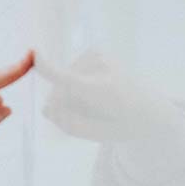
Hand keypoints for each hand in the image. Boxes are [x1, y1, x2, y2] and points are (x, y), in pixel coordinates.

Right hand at [38, 49, 184, 143]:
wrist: (151, 108)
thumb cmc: (122, 124)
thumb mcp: (98, 134)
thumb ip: (68, 124)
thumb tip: (45, 108)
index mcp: (104, 91)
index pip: (71, 80)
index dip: (49, 69)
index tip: (33, 55)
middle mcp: (102, 68)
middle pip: (60, 91)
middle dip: (65, 106)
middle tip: (92, 114)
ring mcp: (98, 56)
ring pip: (63, 83)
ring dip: (71, 97)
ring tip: (97, 103)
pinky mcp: (94, 51)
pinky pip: (69, 74)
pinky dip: (75, 86)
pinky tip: (94, 92)